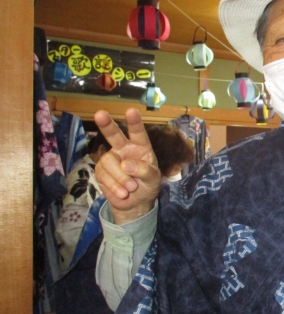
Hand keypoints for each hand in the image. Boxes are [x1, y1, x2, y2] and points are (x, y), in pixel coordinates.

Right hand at [94, 108, 160, 224]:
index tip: (131, 111)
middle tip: (100, 114)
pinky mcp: (101, 171)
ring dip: (121, 178)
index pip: (138, 133)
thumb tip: (126, 164)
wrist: (136, 203)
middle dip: (106, 124)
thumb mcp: (153, 179)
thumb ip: (145, 171)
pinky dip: (115, 187)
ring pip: (109, 162)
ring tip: (131, 188)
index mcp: (140, 147)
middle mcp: (124, 149)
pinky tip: (122, 193)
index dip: (134, 122)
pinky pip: (104, 176)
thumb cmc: (148, 185)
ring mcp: (111, 159)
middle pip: (114, 135)